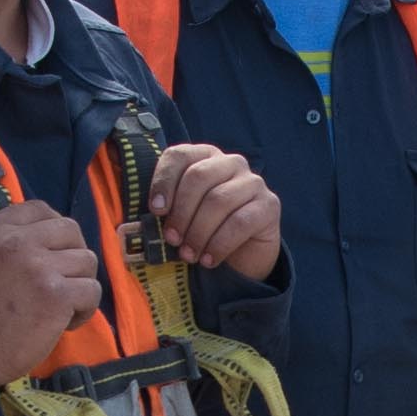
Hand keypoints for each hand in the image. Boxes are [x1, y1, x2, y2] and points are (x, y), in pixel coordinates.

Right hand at [0, 204, 107, 384]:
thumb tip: (4, 203)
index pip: (40, 209)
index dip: (55, 230)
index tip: (53, 253)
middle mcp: (15, 241)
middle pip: (71, 230)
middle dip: (73, 256)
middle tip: (62, 281)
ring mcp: (38, 266)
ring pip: (87, 260)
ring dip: (80, 285)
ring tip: (60, 307)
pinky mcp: (56, 294)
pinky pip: (92, 290)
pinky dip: (84, 310)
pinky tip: (65, 323)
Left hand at [147, 140, 280, 280]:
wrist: (243, 253)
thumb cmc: (204, 228)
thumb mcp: (182, 214)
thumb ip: (166, 206)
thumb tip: (146, 213)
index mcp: (205, 157)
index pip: (180, 156)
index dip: (164, 181)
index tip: (155, 210)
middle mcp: (231, 163)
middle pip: (199, 177)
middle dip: (181, 212)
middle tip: (172, 239)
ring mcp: (253, 182)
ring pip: (218, 200)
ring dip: (198, 232)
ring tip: (188, 255)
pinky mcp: (270, 205)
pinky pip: (240, 222)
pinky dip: (219, 244)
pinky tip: (209, 260)